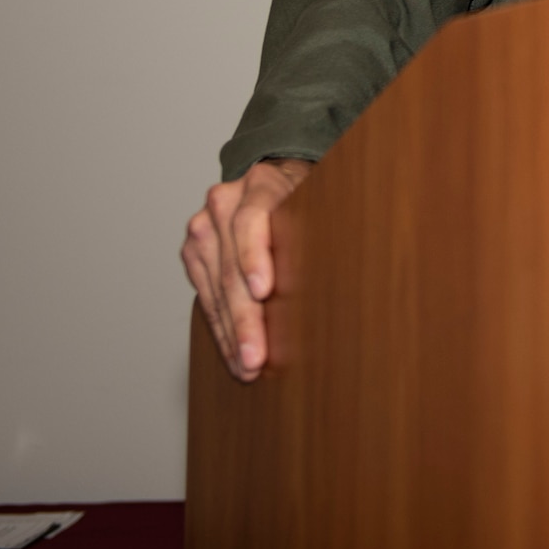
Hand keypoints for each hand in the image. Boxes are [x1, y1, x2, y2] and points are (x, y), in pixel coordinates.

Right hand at [181, 158, 312, 381]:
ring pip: (216, 288)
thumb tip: (353, 267)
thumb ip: (328, 224)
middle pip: (232, 266)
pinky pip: (205, 296)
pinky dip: (221, 328)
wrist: (276, 182)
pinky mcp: (195, 250)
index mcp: (262, 183)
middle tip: (256, 357)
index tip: (263, 291)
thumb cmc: (309, 198)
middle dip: (244, 317)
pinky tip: (234, 352)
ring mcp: (204, 226)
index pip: (254, 219)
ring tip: (248, 367)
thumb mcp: (324, 201)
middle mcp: (226, 201)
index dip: (255, 256)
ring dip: (231, 332)